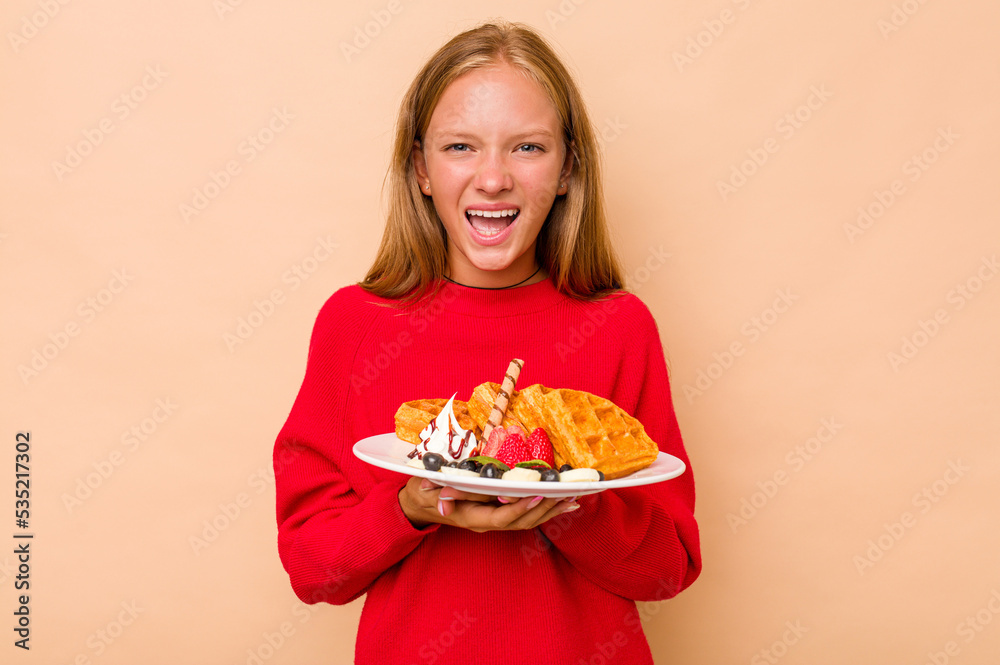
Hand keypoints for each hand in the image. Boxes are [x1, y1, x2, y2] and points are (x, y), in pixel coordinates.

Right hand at [398, 476, 577, 532]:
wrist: (420, 505)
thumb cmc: (422, 494)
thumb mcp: (423, 491)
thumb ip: (434, 494)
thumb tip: (442, 501)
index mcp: (470, 518)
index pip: (501, 516)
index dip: (521, 507)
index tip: (539, 493)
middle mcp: (486, 523)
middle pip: (521, 521)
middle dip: (545, 508)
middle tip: (568, 493)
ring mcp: (493, 521)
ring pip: (527, 520)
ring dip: (551, 510)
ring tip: (573, 497)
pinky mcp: (498, 514)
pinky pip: (526, 515)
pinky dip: (545, 509)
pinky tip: (563, 501)